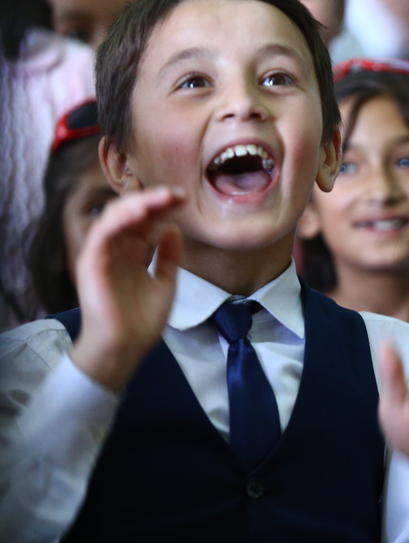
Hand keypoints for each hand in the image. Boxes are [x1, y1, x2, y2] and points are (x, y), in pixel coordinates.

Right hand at [70, 185, 184, 391]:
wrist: (125, 347)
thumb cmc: (142, 320)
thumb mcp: (165, 283)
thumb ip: (168, 256)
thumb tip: (173, 228)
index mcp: (133, 252)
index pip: (145, 221)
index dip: (162, 207)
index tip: (183, 199)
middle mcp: (116, 249)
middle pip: (131, 214)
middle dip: (153, 200)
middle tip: (178, 194)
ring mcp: (103, 254)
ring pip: (115, 217)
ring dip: (139, 204)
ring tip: (163, 198)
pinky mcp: (91, 262)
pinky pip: (103, 234)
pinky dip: (120, 220)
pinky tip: (141, 213)